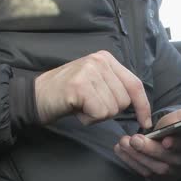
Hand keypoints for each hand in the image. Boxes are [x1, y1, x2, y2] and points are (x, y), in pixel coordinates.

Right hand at [35, 50, 151, 128]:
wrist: (35, 97)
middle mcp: (100, 61)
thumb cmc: (67, 95)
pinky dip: (89, 118)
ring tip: (81, 106)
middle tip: (88, 104)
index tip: (145, 122)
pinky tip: (76, 110)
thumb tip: (140, 106)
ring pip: (113, 108)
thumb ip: (115, 87)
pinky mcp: (81, 86)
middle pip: (124, 100)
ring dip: (97, 115)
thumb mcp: (95, 83)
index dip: (143, 106)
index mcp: (106, 59)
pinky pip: (100, 113)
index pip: (135, 84)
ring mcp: (90, 71)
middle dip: (109, 110)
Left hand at [114, 107, 180, 180]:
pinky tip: (122, 152)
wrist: (176, 135)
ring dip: (138, 156)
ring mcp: (179, 173)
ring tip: (123, 143)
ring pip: (159, 169)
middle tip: (134, 140)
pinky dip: (133, 163)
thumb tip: (176, 124)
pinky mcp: (165, 180)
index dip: (180, 144)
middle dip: (151, 150)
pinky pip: (148, 175)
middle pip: (173, 160)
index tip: (165, 141)